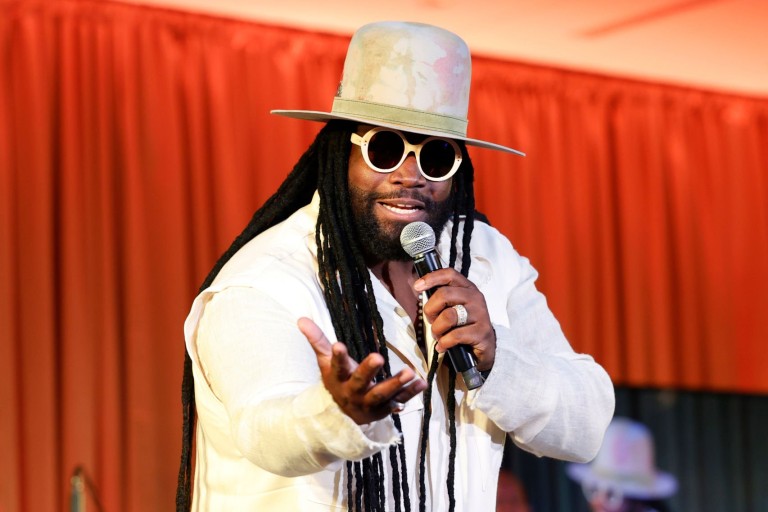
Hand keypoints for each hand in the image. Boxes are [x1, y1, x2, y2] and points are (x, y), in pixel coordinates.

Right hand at [298, 317, 427, 424]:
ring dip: (396, 384)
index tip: (339, 344)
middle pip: (360, 382)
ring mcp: (370, 403)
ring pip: (383, 394)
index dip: (338, 357)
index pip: (336, 367)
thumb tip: (301, 318)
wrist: (344, 416)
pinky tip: (422, 382)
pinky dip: (411, 393)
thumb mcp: (325, 362)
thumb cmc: (337, 381)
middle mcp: (353, 393)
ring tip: (410, 372)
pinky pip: (399, 401)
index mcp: (338, 379)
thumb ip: (317, 340)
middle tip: (378, 357)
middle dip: (369, 370)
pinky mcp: (385, 408)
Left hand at [414, 268, 495, 370]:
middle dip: (430, 310)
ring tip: (438, 336)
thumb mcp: (454, 307)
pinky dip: (444, 343)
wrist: (485, 347)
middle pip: (444, 295)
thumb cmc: (464, 325)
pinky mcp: (482, 332)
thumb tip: (419, 288)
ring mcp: (480, 314)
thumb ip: (441, 298)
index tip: (417, 286)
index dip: (431, 278)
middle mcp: (475, 297)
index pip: (449, 274)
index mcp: (467, 288)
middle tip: (431, 321)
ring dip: (437, 329)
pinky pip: (454, 335)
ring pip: (448, 316)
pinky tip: (443, 346)